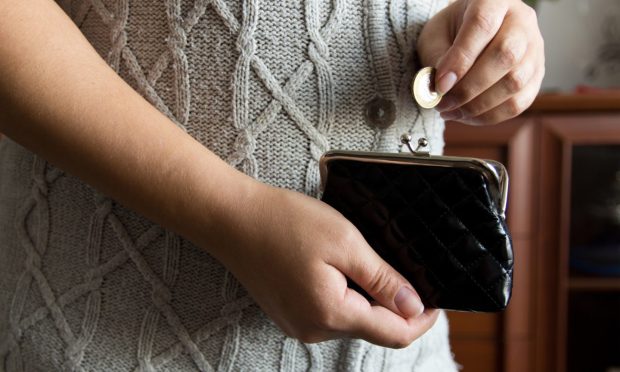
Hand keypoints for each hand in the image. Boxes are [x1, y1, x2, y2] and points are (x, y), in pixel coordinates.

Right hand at [218, 185, 438, 347]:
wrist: (230, 218)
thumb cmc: (284, 222)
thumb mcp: (345, 243)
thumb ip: (383, 280)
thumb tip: (413, 307)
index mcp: (331, 314)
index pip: (394, 333)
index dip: (422, 318)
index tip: (437, 298)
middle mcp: (313, 329)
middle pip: (373, 328)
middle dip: (394, 303)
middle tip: (400, 266)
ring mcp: (298, 323)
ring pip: (352, 319)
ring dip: (368, 297)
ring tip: (361, 259)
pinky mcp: (288, 313)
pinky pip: (330, 312)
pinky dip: (345, 294)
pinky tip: (337, 266)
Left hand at [417, 0, 544, 124]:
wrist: (472, 34)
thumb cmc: (451, 32)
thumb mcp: (435, 36)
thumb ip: (436, 57)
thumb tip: (441, 88)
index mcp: (494, 0)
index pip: (483, 25)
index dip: (460, 59)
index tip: (440, 85)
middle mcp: (521, 21)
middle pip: (506, 55)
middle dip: (470, 88)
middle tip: (444, 103)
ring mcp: (535, 48)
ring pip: (515, 82)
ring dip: (478, 106)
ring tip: (451, 112)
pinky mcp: (537, 75)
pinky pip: (519, 102)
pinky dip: (490, 116)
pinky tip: (467, 116)